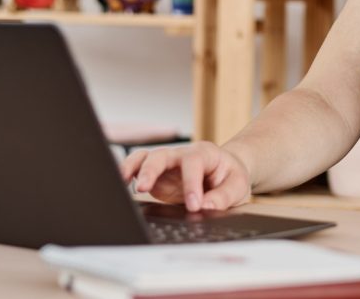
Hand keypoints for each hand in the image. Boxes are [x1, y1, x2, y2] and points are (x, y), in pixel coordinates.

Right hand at [120, 141, 251, 211]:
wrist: (226, 174)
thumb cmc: (231, 177)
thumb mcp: (238, 185)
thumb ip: (224, 196)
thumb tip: (205, 206)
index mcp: (205, 154)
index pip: (193, 163)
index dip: (191, 184)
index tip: (193, 205)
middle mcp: (182, 155)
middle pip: (162, 154)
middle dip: (151, 170)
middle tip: (143, 188)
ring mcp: (167, 164)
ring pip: (145, 158)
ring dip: (133, 168)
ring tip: (123, 182)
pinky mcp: (157, 176)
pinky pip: (139, 168)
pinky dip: (128, 173)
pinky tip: (121, 184)